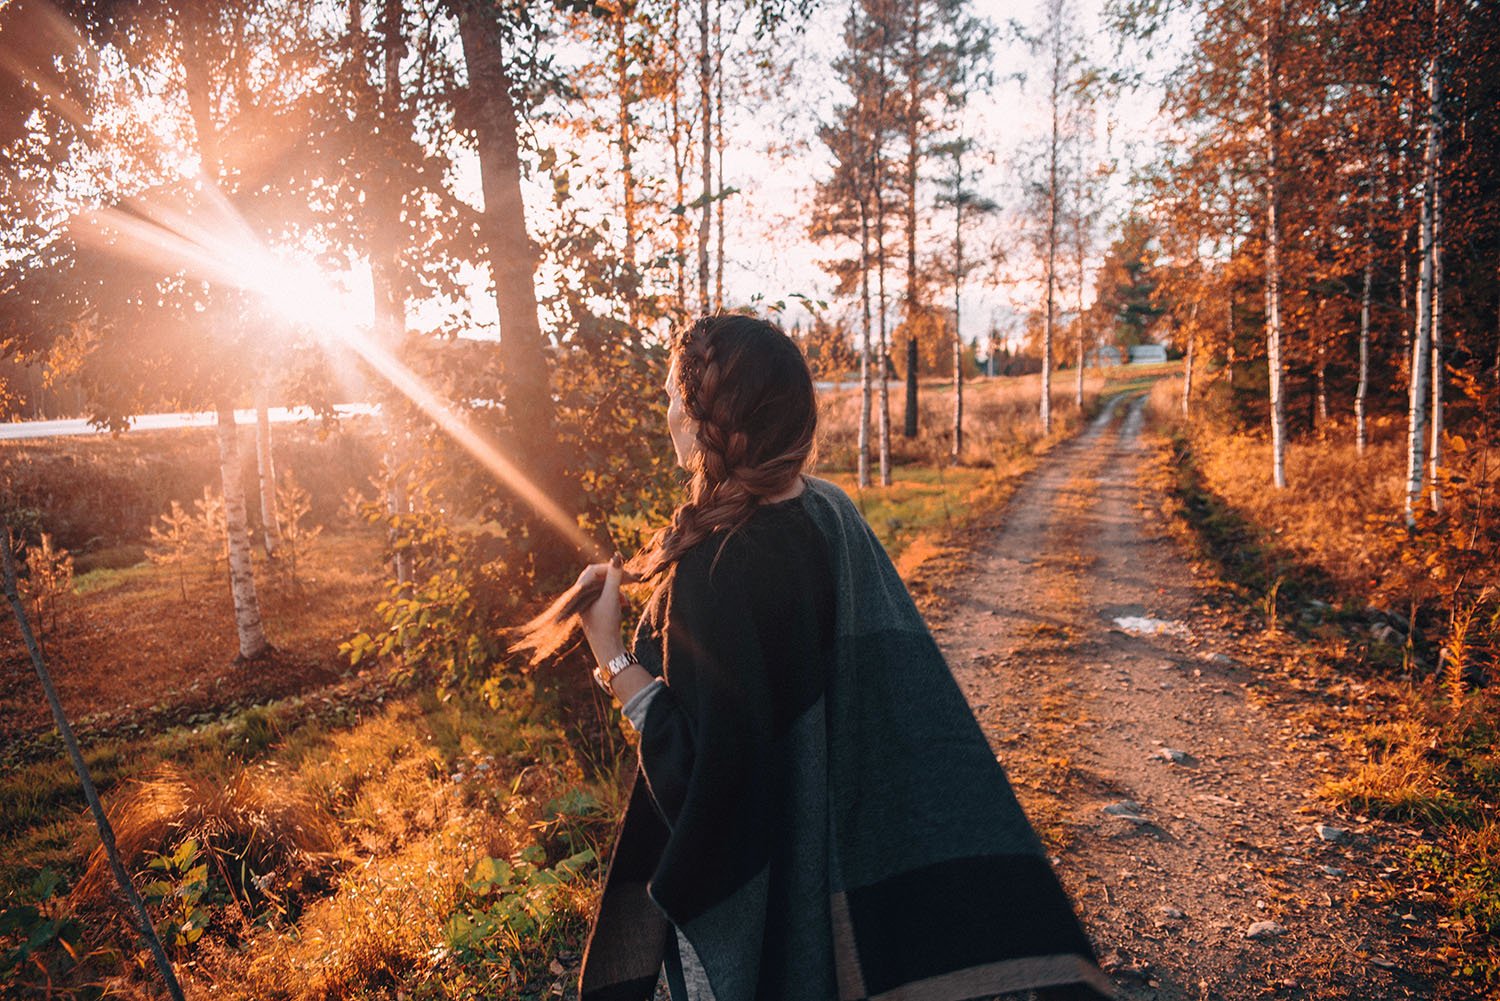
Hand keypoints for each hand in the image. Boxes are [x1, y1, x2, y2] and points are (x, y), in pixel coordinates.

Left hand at [577, 553, 626, 667]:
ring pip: (604, 585)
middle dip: (617, 575)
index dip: (611, 568)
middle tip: (634, 577)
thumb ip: (614, 576)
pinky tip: (626, 602)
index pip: (594, 570)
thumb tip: (617, 555)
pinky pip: (605, 595)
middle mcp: (581, 595)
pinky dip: (616, 595)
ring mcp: (587, 602)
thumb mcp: (612, 597)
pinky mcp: (594, 608)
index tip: (626, 571)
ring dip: (618, 585)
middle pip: (599, 577)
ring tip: (632, 588)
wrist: (607, 648)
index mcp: (580, 591)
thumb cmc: (606, 623)